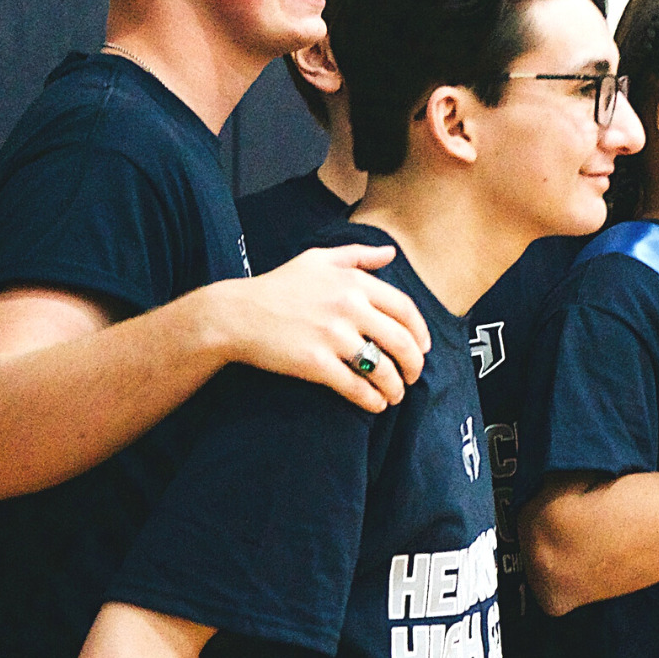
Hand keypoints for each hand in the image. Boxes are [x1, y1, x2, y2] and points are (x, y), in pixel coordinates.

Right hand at [209, 244, 432, 413]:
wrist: (235, 314)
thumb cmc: (276, 286)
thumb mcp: (317, 259)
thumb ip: (357, 255)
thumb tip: (391, 253)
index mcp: (353, 282)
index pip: (405, 309)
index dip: (420, 332)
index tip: (423, 348)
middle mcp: (348, 307)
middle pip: (401, 341)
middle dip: (414, 365)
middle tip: (413, 376)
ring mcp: (333, 336)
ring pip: (383, 368)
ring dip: (395, 387)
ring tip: (395, 395)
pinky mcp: (316, 363)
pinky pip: (357, 387)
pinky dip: (372, 400)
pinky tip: (375, 404)